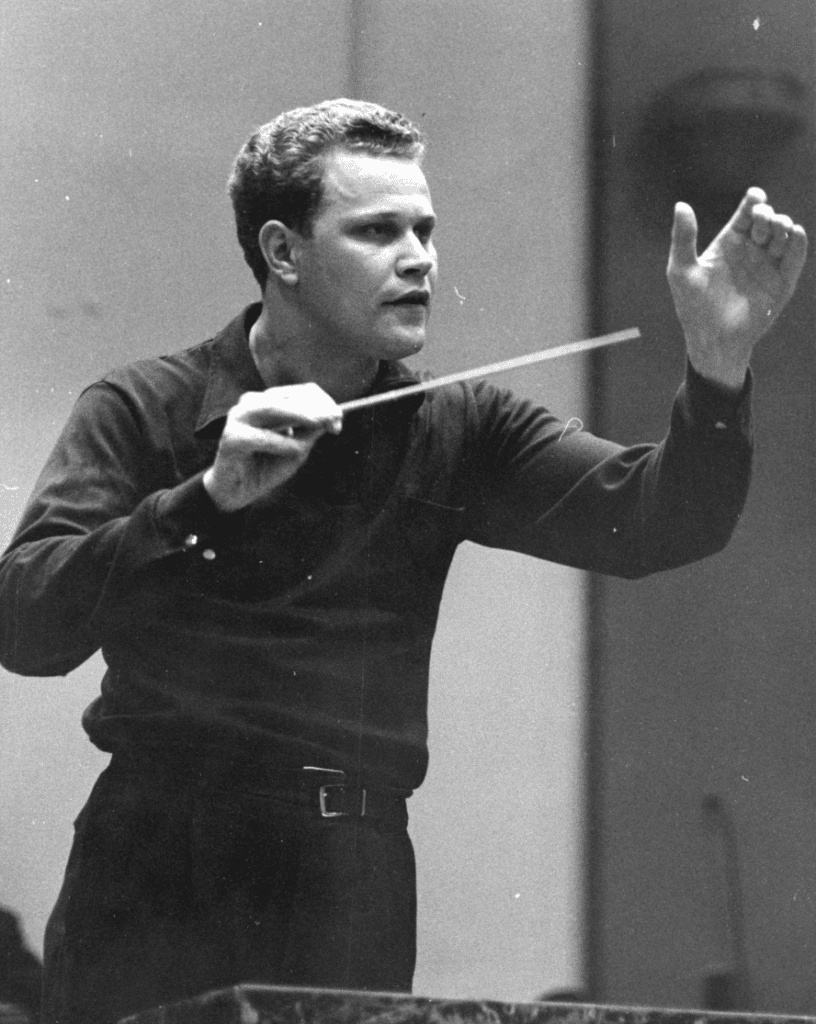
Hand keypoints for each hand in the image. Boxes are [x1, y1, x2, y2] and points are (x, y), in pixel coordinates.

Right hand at [203, 383, 342, 511]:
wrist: (236, 492)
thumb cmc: (266, 468)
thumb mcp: (296, 448)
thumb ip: (310, 432)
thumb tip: (333, 416)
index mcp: (268, 402)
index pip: (301, 392)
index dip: (323, 402)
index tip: (338, 419)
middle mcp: (252, 403)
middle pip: (289, 396)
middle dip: (316, 407)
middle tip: (334, 420)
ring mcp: (239, 418)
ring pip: (273, 408)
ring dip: (300, 415)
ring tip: (320, 424)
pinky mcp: (231, 438)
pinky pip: (263, 437)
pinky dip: (282, 443)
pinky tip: (297, 451)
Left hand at [667, 187, 807, 390]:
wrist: (713, 340)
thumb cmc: (693, 307)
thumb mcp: (681, 270)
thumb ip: (683, 238)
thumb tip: (680, 205)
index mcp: (729, 242)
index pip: (746, 214)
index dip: (753, 201)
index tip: (755, 197)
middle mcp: (751, 250)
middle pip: (767, 221)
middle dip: (768, 214)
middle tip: (761, 220)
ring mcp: (768, 265)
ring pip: (783, 235)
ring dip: (783, 225)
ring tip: (776, 227)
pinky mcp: (782, 281)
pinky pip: (794, 258)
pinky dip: (798, 244)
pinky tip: (795, 234)